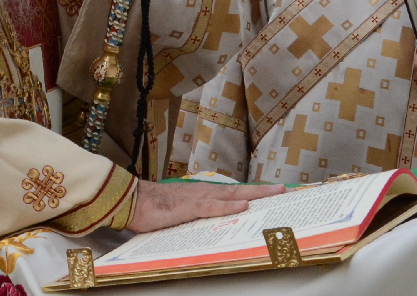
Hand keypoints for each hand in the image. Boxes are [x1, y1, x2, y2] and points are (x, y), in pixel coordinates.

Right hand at [127, 179, 282, 231]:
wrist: (130, 200)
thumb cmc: (152, 208)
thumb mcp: (180, 214)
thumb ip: (198, 216)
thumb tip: (212, 225)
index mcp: (203, 195)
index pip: (234, 194)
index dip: (254, 194)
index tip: (274, 194)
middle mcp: (204, 192)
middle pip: (240, 190)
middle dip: (264, 191)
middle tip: (286, 190)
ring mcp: (197, 198)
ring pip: (232, 195)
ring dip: (255, 194)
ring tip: (275, 193)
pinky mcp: (188, 207)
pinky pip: (212, 206)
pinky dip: (229, 205)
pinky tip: (243, 204)